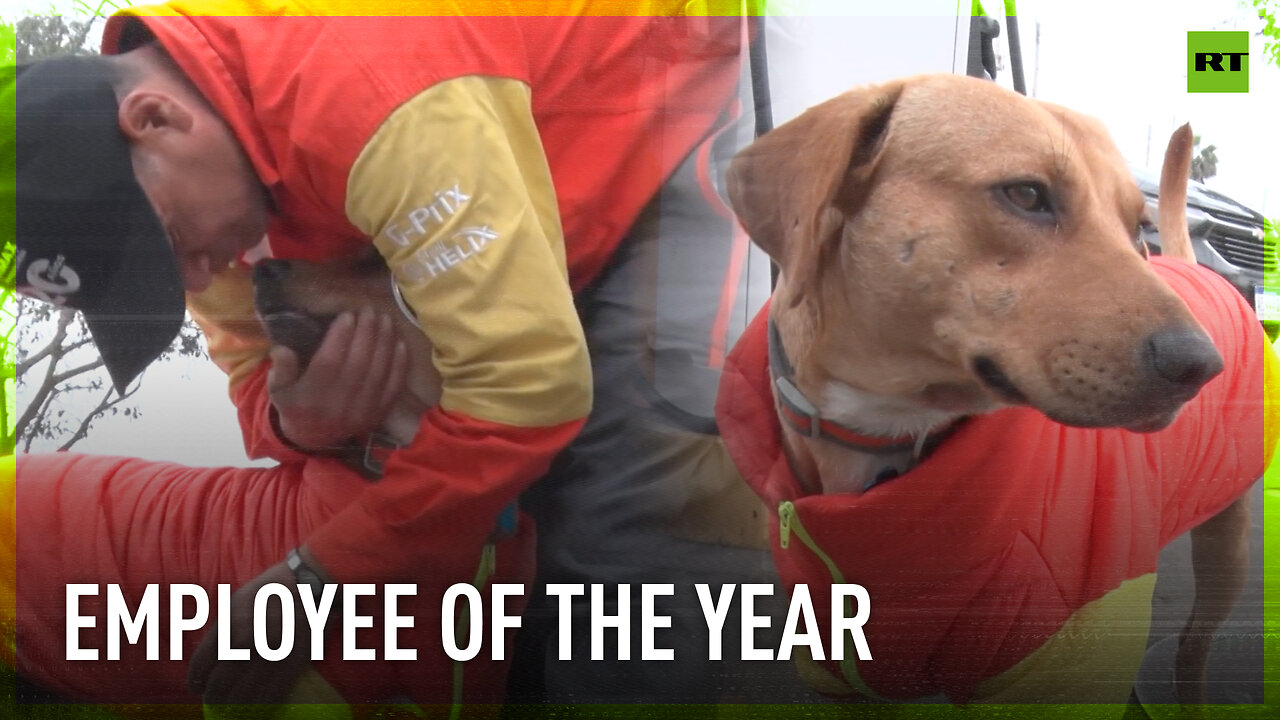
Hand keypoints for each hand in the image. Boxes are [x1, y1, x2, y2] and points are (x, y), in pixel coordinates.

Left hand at [188, 561, 315, 704]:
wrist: (311, 584)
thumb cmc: (272, 589)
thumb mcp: (238, 601)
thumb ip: (223, 630)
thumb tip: (210, 660)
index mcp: (228, 625)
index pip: (202, 663)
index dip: (196, 680)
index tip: (196, 687)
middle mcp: (246, 643)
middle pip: (219, 684)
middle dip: (213, 697)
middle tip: (213, 701)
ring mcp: (270, 655)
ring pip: (244, 695)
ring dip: (234, 707)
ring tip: (231, 709)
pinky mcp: (292, 664)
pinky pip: (271, 694)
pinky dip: (260, 706)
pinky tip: (255, 708)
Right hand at [268, 309, 408, 450]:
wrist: (314, 438)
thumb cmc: (296, 404)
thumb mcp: (278, 389)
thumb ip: (281, 369)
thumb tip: (282, 349)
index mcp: (310, 398)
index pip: (329, 363)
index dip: (340, 337)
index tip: (348, 315)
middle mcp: (338, 406)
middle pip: (358, 364)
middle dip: (366, 333)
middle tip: (370, 311)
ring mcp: (361, 411)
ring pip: (378, 373)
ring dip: (384, 343)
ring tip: (385, 320)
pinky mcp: (378, 414)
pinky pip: (393, 387)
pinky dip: (399, 364)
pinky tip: (400, 343)